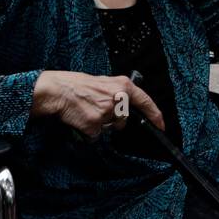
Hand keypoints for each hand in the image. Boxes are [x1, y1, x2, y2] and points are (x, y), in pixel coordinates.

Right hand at [31, 71, 164, 139]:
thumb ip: (118, 92)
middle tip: (97, 108)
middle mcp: (118, 99)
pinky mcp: (94, 125)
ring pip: (109, 128)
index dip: (155, 115)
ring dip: (100, 125)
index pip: (146, 102)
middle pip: (124, 120)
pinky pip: (95, 136)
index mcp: (123, 86)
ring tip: (87, 111)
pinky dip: (88, 132)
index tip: (161, 125)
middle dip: (113, 119)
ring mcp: (107, 113)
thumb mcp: (104, 82)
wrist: (57, 90)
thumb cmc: (77, 85)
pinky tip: (81, 119)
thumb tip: (126, 105)